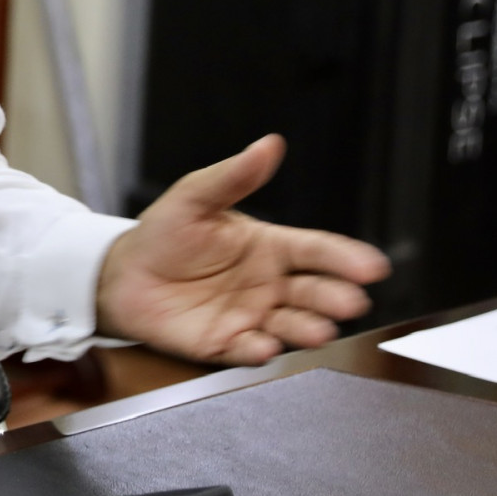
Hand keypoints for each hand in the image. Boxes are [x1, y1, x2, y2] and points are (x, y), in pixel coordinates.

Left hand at [96, 135, 390, 364]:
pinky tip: (264, 345)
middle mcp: (270, 285)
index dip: (346, 258)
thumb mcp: (195, 197)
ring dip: (308, 329)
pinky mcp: (227, 343)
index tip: (372, 265)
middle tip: (350, 300)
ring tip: (318, 329)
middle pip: (315, 292)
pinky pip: (248, 350)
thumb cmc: (165, 234)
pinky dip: (259, 350)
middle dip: (335, 297)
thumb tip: (267, 145)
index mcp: (270, 247)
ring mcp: (252, 315)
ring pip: (292, 325)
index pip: (317, 251)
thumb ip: (234, 176)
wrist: (124, 274)